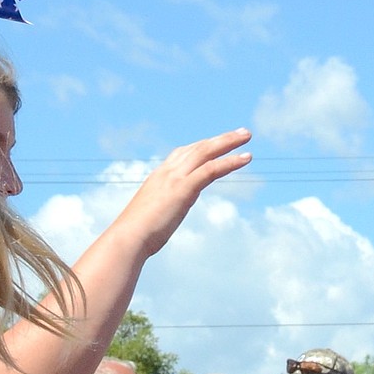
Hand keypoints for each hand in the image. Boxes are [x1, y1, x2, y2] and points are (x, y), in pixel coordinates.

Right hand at [117, 130, 251, 259]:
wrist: (126, 240)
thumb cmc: (134, 237)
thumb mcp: (149, 220)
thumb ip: (159, 213)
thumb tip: (162, 220)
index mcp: (157, 178)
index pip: (181, 155)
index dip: (200, 147)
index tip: (215, 144)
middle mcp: (166, 173)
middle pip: (197, 147)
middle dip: (219, 139)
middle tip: (240, 133)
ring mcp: (175, 178)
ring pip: (206, 151)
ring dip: (228, 141)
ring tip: (247, 136)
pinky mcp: (184, 189)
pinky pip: (211, 169)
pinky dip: (230, 161)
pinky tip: (246, 158)